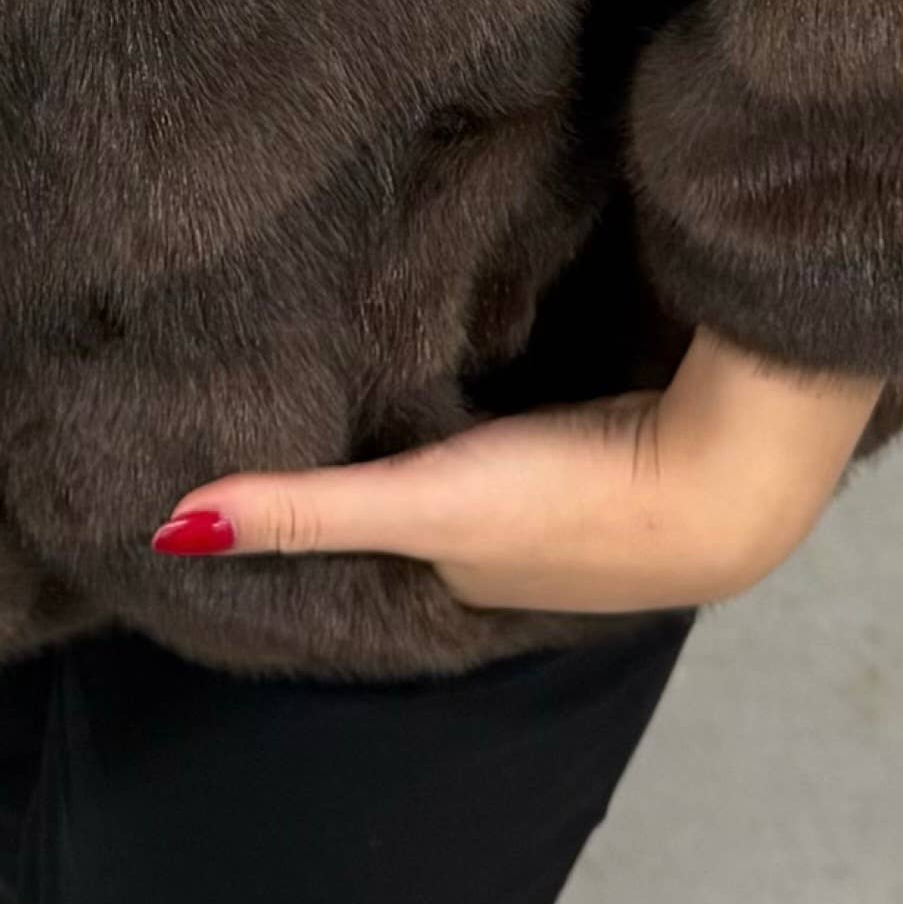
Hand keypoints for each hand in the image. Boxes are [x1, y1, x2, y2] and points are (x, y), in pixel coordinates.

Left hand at [149, 327, 885, 616]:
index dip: (345, 489)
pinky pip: (568, 414)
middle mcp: (526, 554)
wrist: (735, 470)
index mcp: (469, 572)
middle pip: (443, 495)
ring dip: (478, 417)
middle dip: (406, 445)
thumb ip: (306, 510)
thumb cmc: (572, 503)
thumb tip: (167, 529)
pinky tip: (531, 330)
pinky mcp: (647, 444)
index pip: (386, 531)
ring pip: (507, 457)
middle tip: (353, 366)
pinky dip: (540, 387)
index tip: (294, 429)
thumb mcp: (423, 503)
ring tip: (424, 343)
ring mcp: (597, 507)